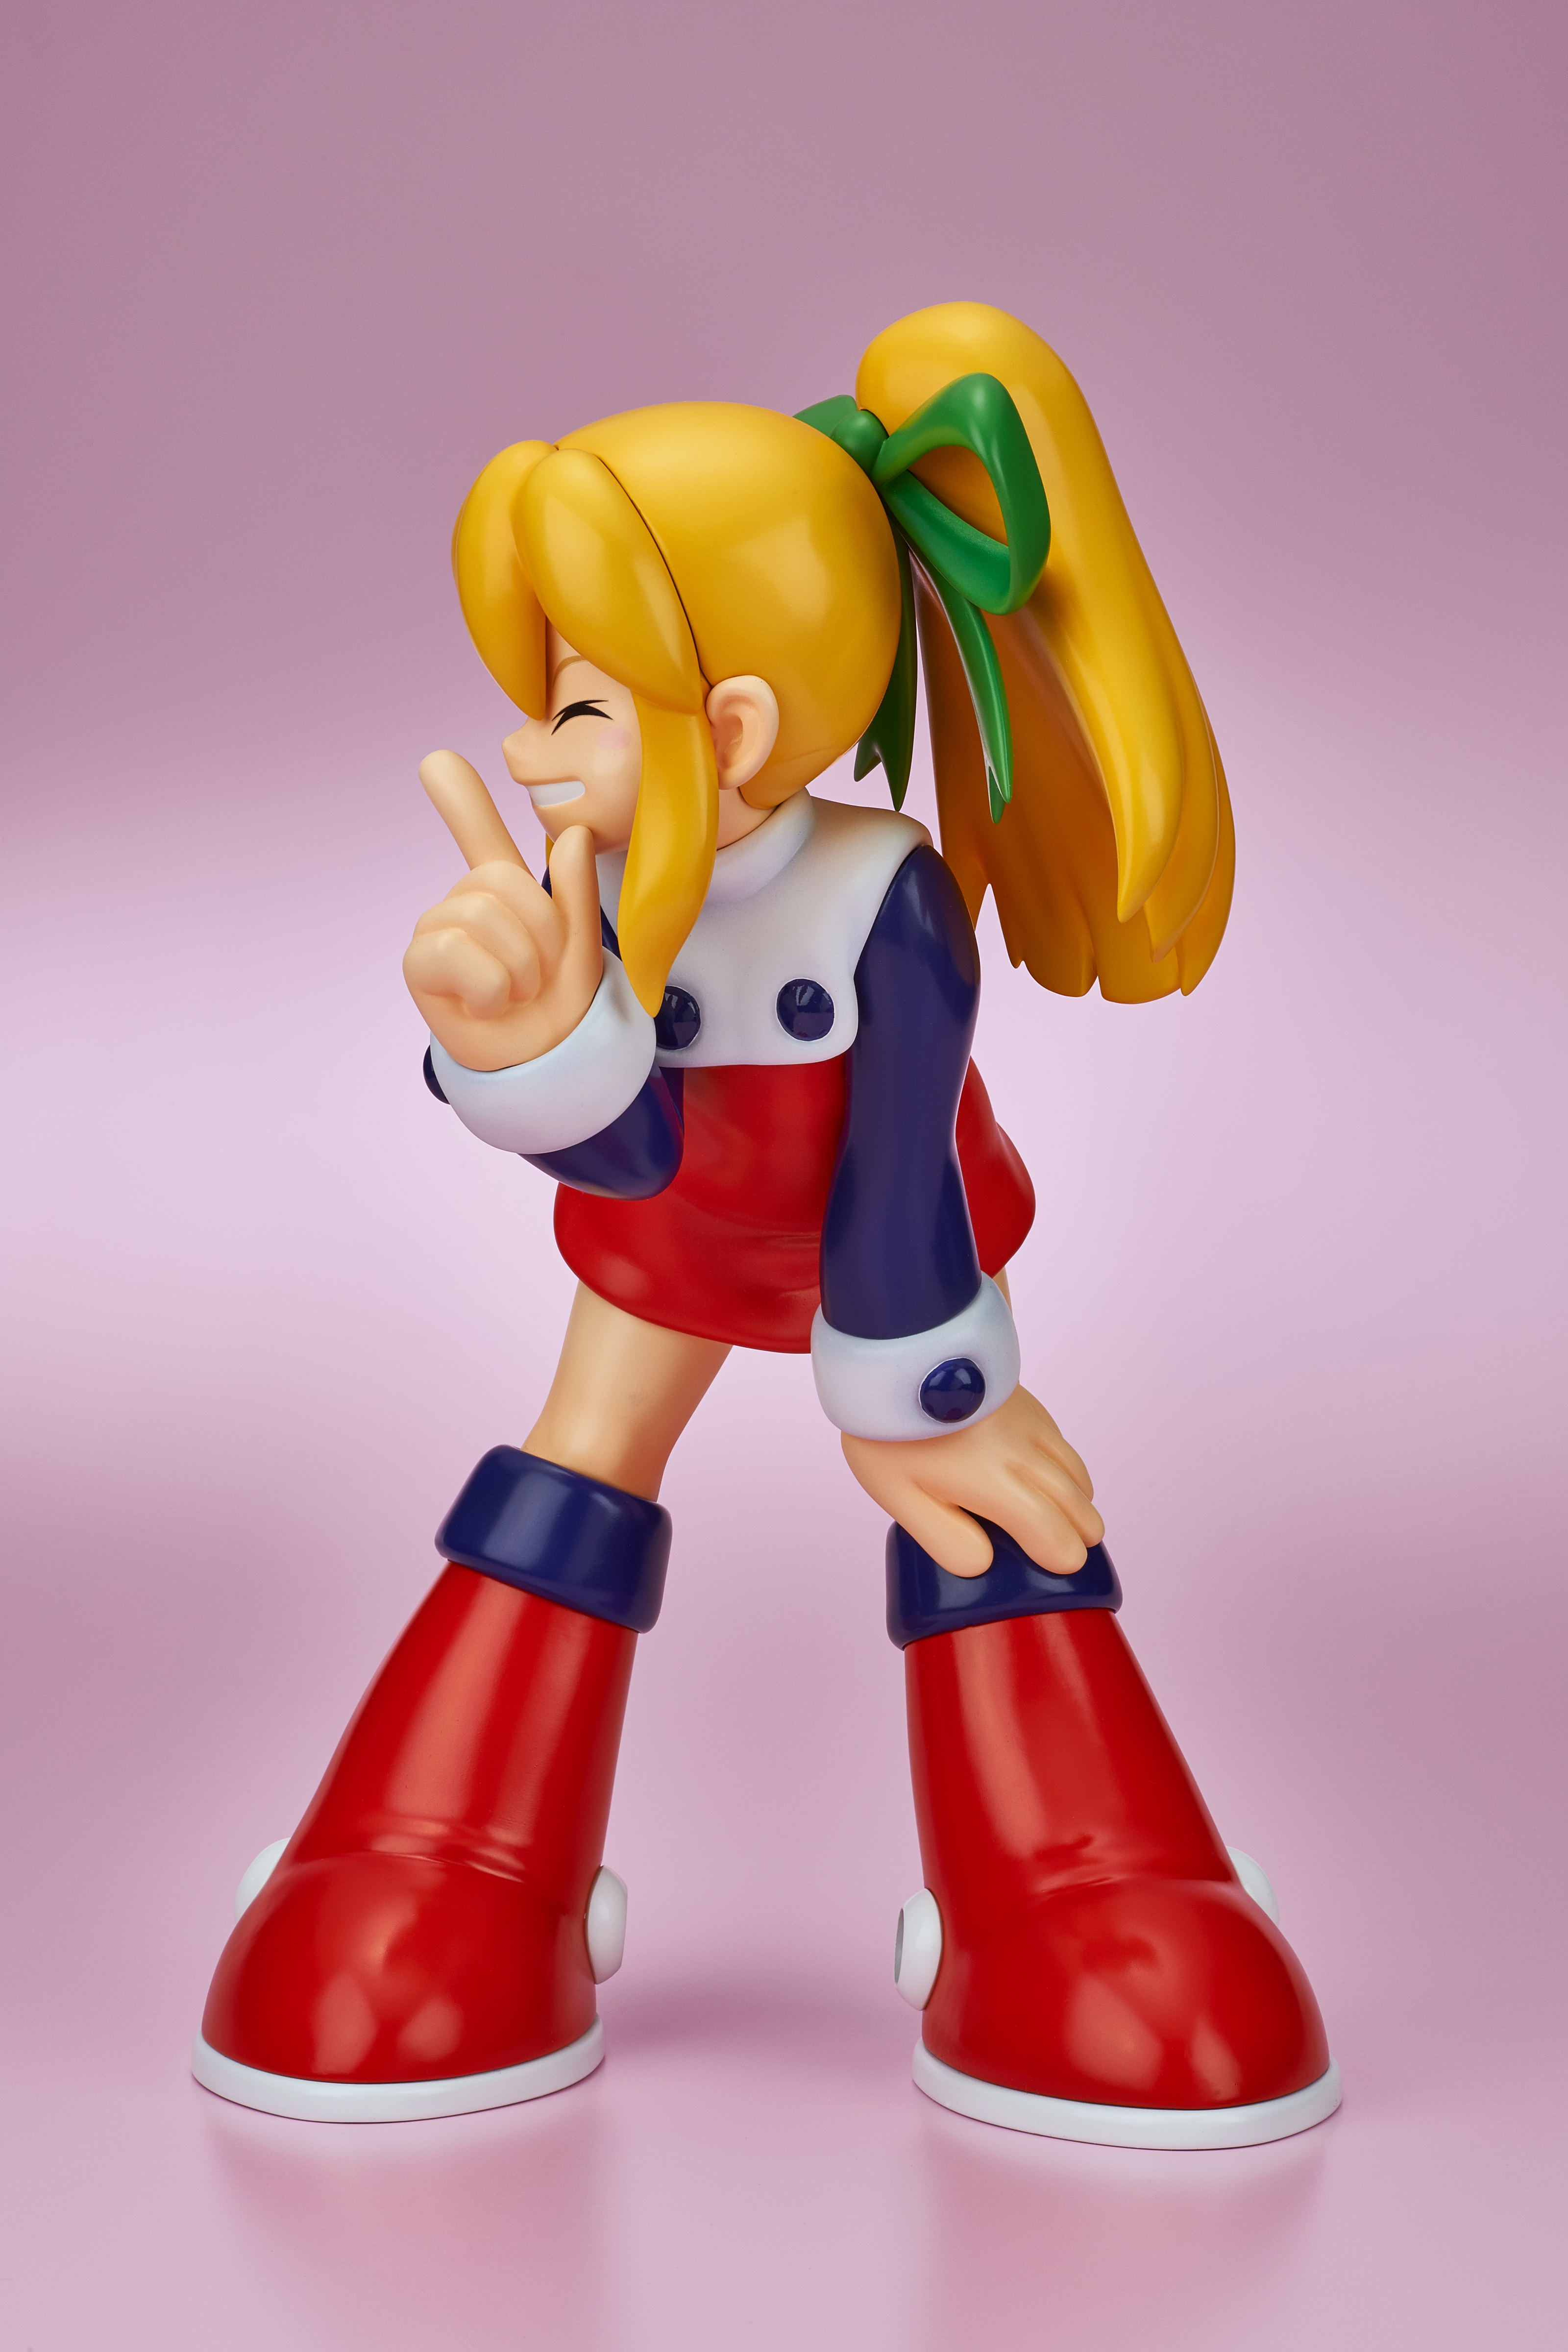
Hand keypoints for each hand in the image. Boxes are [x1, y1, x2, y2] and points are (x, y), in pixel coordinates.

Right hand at [403, 751, 603, 1070]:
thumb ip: (573, 893)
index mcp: (504, 894)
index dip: (460, 800)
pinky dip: (491, 988)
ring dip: (520, 966)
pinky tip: (488, 1004)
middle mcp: (464, 903)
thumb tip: (574, 836)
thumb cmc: (557, 1004)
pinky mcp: (419, 963)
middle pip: (502, 881)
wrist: (546, 1061)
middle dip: (539, 933)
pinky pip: (460, 952)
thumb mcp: (581, 946)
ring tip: (516, 994)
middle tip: (538, 976)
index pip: (482, 840)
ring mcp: (437, 929)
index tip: (436, 760)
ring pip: (484, 916)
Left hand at [842, 1385, 1103, 1576]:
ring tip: (1057, 1521)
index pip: (1056, 1534)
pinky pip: (1063, 1447)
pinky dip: (1065, 1471)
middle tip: (1060, 1551)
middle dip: (1079, 1534)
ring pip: (1077, 1474)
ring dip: (1076, 1503)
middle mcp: (1024, 1452)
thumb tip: (985, 1565)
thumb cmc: (891, 1430)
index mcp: (995, 1482)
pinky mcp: (1027, 1403)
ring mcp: (1030, 1424)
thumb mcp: (901, 1496)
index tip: (1057, 1567)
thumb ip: (945, 1538)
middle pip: (1079, 1506)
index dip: (1063, 1558)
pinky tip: (1042, 1478)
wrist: (896, 1349)